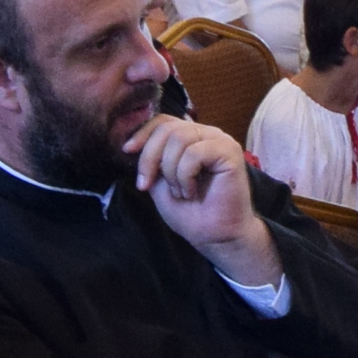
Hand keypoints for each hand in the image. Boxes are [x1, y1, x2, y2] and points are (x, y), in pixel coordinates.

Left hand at [128, 114, 279, 286]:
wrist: (214, 236)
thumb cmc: (190, 212)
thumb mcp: (159, 182)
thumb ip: (151, 160)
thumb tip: (131, 144)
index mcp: (191, 137)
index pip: (162, 121)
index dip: (142, 133)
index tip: (127, 151)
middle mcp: (206, 134)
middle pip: (167, 128)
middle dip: (150, 157)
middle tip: (146, 184)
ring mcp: (220, 141)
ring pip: (179, 139)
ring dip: (170, 171)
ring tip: (178, 192)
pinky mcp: (229, 152)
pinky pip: (195, 153)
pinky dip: (185, 176)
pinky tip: (191, 192)